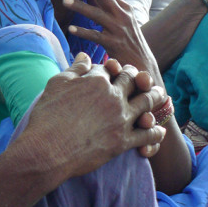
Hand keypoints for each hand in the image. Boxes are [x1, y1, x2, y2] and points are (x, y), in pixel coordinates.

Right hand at [20, 53, 166, 181]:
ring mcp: (121, 119)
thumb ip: (75, 69)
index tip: (116, 70)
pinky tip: (159, 129)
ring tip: (161, 95)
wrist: (46, 150)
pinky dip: (155, 132)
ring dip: (156, 97)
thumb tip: (84, 56)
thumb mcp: (57, 84)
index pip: (112, 69)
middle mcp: (114, 97)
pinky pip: (146, 134)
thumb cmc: (47, 116)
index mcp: (98, 81)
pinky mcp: (122, 141)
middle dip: (139, 78)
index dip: (114, 68)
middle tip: (144, 79)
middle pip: (134, 82)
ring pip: (146, 103)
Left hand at [63, 0, 156, 73]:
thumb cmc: (130, 41)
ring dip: (80, 6)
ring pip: (97, 14)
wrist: (142, 63)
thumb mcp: (124, 21)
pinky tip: (71, 29)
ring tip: (65, 0)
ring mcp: (119, 29)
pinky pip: (95, 35)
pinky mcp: (114, 44)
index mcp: (125, 9)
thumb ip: (110, 9)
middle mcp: (123, 16)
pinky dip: (83, 31)